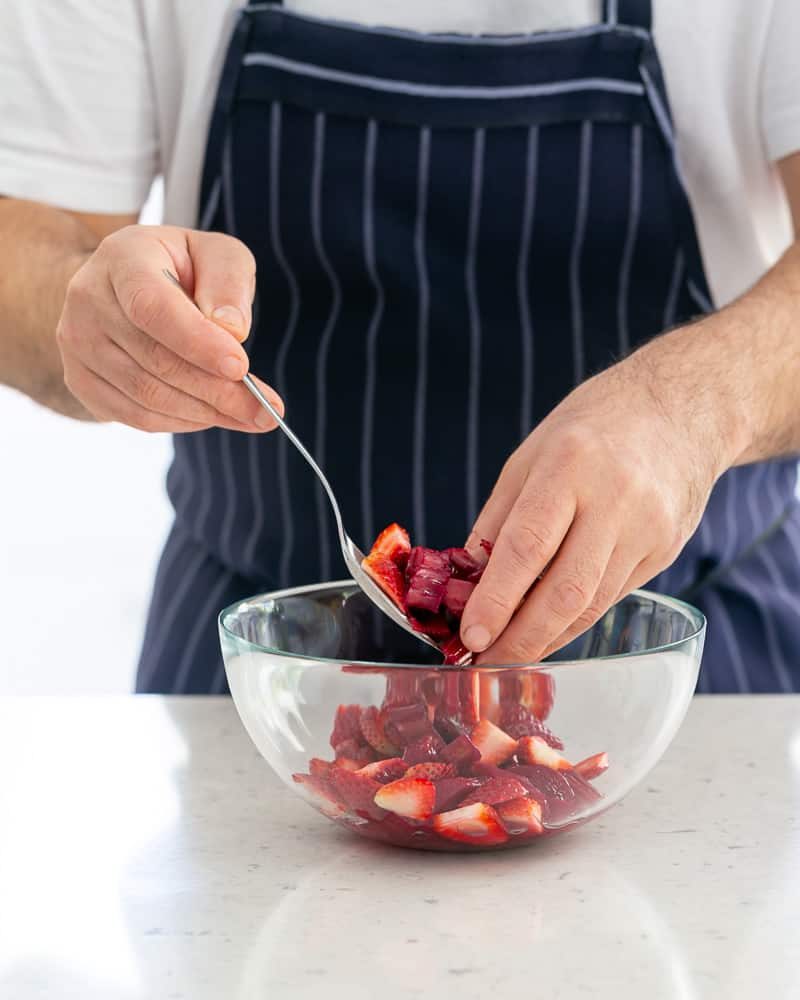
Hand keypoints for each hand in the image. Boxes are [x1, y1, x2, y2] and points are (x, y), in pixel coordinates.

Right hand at [57, 225, 282, 431]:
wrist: (126, 285)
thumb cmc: (181, 267)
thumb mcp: (217, 255)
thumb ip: (229, 283)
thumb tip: (232, 331)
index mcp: (122, 258)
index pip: (153, 308)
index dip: (197, 342)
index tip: (241, 367)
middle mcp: (88, 299)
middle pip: (155, 360)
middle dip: (218, 391)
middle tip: (265, 410)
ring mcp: (78, 344)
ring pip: (147, 396)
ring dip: (206, 413)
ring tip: (249, 416)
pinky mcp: (81, 380)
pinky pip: (136, 416)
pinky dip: (182, 422)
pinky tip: (212, 414)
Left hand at [459, 333, 741, 663]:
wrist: (684, 407)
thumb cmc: (594, 426)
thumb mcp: (530, 455)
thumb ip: (498, 520)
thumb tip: (468, 583)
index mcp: (570, 464)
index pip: (528, 545)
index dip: (497, 598)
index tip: (471, 634)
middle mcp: (615, 499)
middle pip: (566, 590)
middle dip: (522, 638)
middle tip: (486, 663)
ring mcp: (648, 529)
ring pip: (592, 605)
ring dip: (547, 638)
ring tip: (510, 654)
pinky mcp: (667, 550)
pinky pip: (612, 597)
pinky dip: (575, 619)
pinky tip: (549, 629)